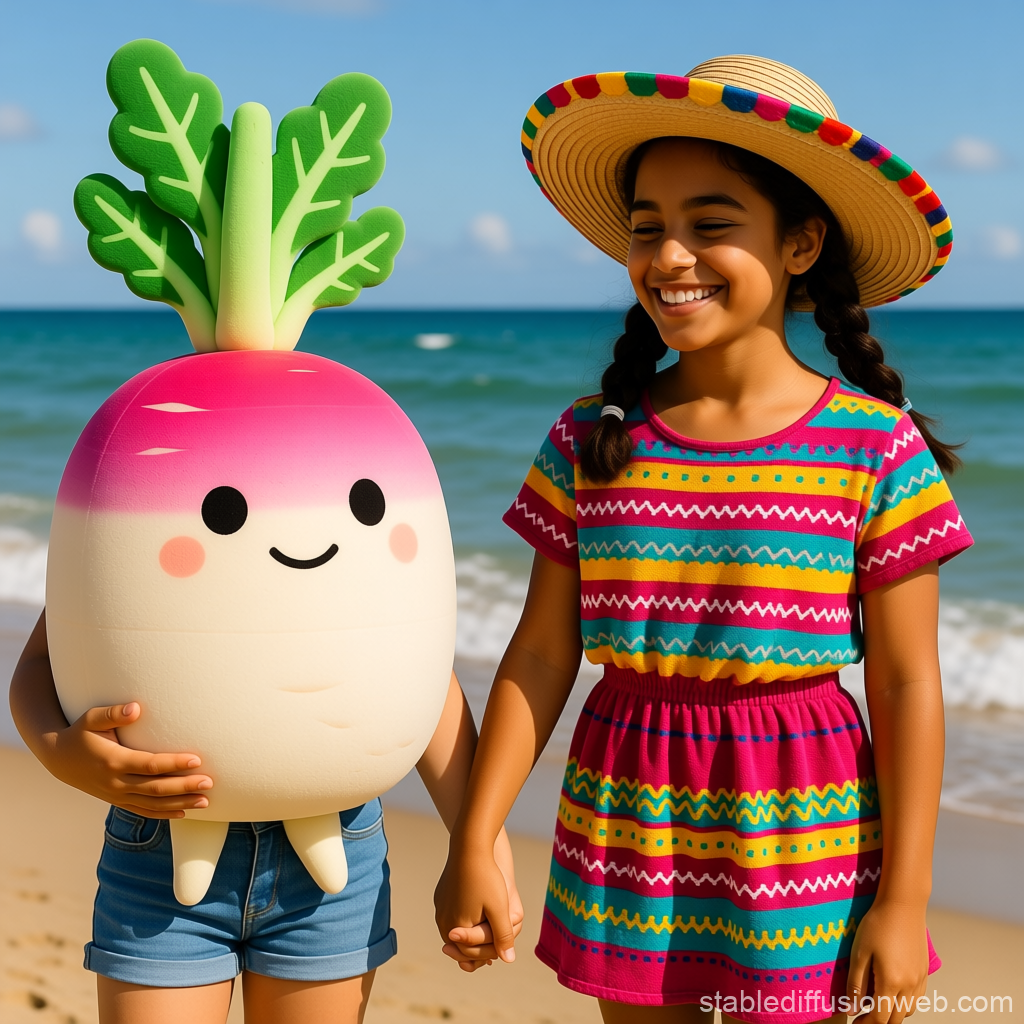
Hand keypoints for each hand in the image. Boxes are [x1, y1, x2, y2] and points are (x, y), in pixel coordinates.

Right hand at [45, 702, 212, 817]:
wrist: (60, 759)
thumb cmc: (81, 733)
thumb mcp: (90, 718)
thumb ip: (112, 713)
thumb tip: (136, 708)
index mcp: (113, 761)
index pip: (150, 765)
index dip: (174, 763)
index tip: (197, 760)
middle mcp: (116, 782)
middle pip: (156, 788)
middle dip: (184, 786)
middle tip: (209, 782)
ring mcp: (117, 795)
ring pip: (153, 804)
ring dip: (180, 803)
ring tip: (205, 801)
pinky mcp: (118, 801)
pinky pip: (143, 811)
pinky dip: (164, 814)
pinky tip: (184, 812)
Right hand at [435, 839, 517, 970]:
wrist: (468, 847)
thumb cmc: (486, 878)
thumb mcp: (499, 909)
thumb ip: (503, 936)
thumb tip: (509, 960)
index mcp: (454, 928)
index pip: (469, 953)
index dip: (485, 955)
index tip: (494, 959)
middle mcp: (442, 920)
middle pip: (461, 944)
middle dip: (476, 948)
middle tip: (489, 956)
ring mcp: (440, 907)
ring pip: (456, 928)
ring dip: (470, 934)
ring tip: (485, 938)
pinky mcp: (441, 895)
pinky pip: (453, 914)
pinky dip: (465, 919)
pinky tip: (477, 916)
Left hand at [848, 898, 929, 1023]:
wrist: (903, 905)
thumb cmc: (877, 925)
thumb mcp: (859, 953)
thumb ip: (856, 984)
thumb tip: (851, 1009)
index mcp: (891, 983)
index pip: (879, 1017)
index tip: (853, 1022)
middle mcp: (909, 986)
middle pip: (895, 1019)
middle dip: (878, 1022)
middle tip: (861, 1015)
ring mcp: (920, 980)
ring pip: (908, 1011)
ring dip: (892, 1014)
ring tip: (874, 1004)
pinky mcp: (924, 972)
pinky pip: (916, 998)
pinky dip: (904, 1004)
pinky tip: (892, 993)